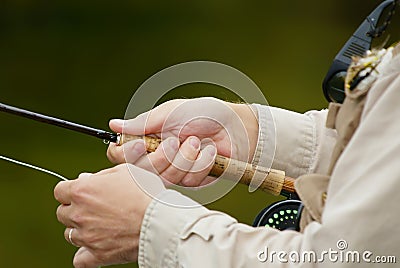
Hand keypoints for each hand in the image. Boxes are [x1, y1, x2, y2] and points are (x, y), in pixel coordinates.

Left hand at [54, 164, 163, 267]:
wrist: (159, 220)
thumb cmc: (145, 193)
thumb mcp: (125, 171)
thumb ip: (102, 174)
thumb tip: (88, 178)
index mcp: (82, 191)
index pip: (60, 191)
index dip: (71, 190)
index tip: (82, 191)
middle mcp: (79, 214)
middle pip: (62, 213)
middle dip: (75, 209)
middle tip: (94, 207)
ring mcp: (86, 236)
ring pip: (70, 234)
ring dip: (80, 229)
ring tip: (99, 225)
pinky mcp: (97, 254)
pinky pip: (79, 259)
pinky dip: (84, 253)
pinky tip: (93, 246)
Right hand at [107, 97, 257, 186]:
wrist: (234, 127)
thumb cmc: (204, 114)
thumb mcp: (171, 112)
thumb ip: (143, 122)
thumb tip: (114, 125)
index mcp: (147, 138)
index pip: (120, 154)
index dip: (126, 154)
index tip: (140, 146)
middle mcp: (156, 157)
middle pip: (140, 172)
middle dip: (161, 157)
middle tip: (175, 141)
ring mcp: (173, 171)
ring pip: (165, 178)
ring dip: (185, 158)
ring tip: (197, 141)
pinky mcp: (191, 181)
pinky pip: (188, 181)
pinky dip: (200, 164)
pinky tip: (209, 152)